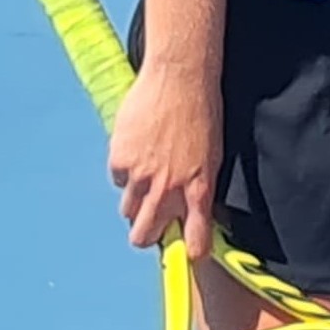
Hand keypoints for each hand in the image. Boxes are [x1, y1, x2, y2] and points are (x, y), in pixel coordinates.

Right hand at [106, 61, 220, 263]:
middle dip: (146, 233)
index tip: (188, 253)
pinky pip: (118, 179)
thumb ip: (198, 188)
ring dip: (135, 200)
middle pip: (143, 237)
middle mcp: (169, 190)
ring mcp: (142, 177)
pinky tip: (138, 147)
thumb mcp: (211, 155)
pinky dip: (125, 169)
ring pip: (127, 211)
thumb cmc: (202, 112)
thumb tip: (191, 212)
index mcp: (199, 190)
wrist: (179, 76)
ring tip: (147, 172)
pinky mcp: (120, 160)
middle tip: (152, 217)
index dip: (190, 251)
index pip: (195, 242)